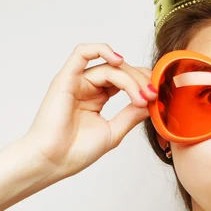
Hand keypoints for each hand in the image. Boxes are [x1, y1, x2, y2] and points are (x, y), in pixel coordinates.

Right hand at [22, 42, 156, 179]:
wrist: (53, 161)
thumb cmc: (77, 151)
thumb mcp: (114, 131)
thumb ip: (131, 115)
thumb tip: (151, 102)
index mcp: (98, 98)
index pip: (125, 80)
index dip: (143, 84)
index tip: (157, 97)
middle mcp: (87, 87)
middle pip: (120, 71)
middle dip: (140, 81)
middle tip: (152, 96)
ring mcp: (76, 81)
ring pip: (109, 67)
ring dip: (129, 78)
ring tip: (141, 96)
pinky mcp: (65, 78)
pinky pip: (82, 53)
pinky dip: (101, 49)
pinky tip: (119, 60)